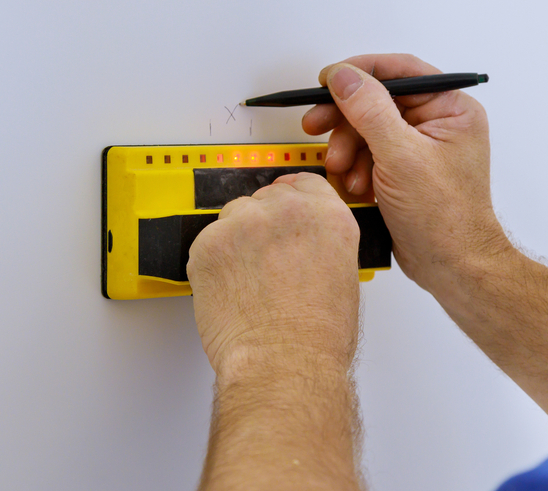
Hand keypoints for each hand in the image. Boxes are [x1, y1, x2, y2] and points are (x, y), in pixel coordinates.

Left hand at [186, 172, 360, 382]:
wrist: (283, 363)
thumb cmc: (315, 338)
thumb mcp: (342, 278)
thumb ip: (322, 245)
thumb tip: (303, 246)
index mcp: (328, 216)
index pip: (304, 183)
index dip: (290, 198)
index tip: (280, 207)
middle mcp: (287, 211)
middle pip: (264, 199)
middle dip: (261, 226)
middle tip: (262, 263)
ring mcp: (245, 224)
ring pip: (232, 218)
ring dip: (234, 243)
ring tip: (246, 283)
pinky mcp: (209, 243)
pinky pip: (206, 244)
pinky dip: (211, 264)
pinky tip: (229, 291)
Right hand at [302, 53, 510, 288]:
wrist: (452, 268)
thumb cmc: (445, 218)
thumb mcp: (401, 157)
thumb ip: (369, 111)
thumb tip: (344, 76)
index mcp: (452, 109)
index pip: (401, 72)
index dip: (360, 72)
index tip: (327, 79)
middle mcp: (438, 123)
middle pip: (378, 101)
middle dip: (346, 120)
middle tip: (315, 125)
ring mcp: (420, 147)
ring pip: (368, 129)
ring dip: (348, 150)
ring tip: (342, 172)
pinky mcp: (404, 170)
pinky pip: (369, 154)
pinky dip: (356, 168)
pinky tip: (356, 187)